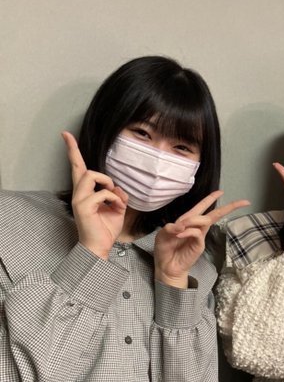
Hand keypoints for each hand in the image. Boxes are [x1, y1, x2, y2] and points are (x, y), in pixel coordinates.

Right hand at [62, 131, 127, 259]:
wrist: (101, 246)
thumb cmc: (106, 228)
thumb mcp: (118, 208)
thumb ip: (119, 195)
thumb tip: (119, 187)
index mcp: (86, 192)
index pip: (77, 167)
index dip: (72, 150)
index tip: (66, 134)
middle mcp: (79, 194)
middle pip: (81, 167)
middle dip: (98, 171)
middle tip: (112, 188)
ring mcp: (79, 200)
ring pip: (90, 175)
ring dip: (107, 183)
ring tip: (114, 197)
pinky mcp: (83, 206)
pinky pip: (102, 192)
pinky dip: (114, 198)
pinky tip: (117, 208)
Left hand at [154, 191, 249, 287]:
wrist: (166, 266)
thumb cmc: (165, 249)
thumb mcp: (163, 234)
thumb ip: (171, 227)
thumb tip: (182, 224)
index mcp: (188, 220)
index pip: (202, 207)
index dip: (211, 198)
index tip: (221, 192)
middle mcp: (196, 227)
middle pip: (215, 214)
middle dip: (228, 207)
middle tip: (243, 202)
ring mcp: (200, 236)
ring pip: (205, 220)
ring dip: (193, 220)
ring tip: (180, 227)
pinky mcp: (200, 245)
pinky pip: (197, 232)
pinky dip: (188, 231)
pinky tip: (180, 234)